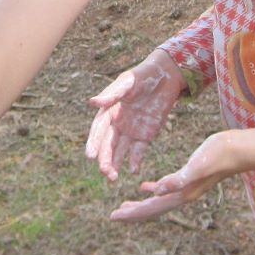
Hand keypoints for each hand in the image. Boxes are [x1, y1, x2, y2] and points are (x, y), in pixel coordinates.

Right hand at [86, 49, 184, 179]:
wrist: (165, 77)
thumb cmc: (142, 76)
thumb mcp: (127, 83)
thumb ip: (112, 95)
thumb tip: (92, 102)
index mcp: (108, 111)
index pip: (98, 130)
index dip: (93, 143)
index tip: (90, 156)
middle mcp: (117, 123)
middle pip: (108, 145)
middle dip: (105, 159)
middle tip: (104, 172)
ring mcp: (130, 131)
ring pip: (120, 151)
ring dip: (116, 164)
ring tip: (113, 178)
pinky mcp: (145, 135)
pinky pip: (138, 151)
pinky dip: (134, 160)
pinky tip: (133, 170)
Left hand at [109, 131, 235, 221]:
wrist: (238, 149)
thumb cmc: (218, 154)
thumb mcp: (196, 166)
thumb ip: (178, 180)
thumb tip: (157, 191)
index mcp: (182, 194)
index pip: (152, 208)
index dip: (132, 213)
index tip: (113, 217)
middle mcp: (183, 195)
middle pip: (153, 208)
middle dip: (133, 213)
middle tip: (113, 216)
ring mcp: (187, 187)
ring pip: (158, 200)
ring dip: (141, 204)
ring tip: (125, 206)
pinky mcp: (189, 177)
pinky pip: (166, 187)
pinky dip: (153, 189)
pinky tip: (145, 187)